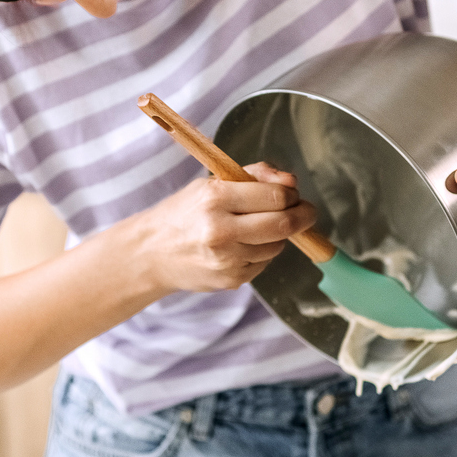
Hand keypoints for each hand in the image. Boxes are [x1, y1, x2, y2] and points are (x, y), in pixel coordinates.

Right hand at [131, 162, 315, 294]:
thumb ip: (255, 176)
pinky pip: (264, 262)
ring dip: (279, 235)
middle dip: (302, 215)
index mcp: (214, 198)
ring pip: (277, 245)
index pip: (275, 196)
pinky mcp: (232, 279)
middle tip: (305, 210)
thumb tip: (291, 181)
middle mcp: (220, 230)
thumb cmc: (186, 212)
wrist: (152, 252)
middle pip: (283, 223)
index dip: (292, 194)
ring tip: (260, 227)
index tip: (293, 193)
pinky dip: (262, 252)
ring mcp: (226, 259)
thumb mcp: (212, 183)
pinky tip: (243, 246)